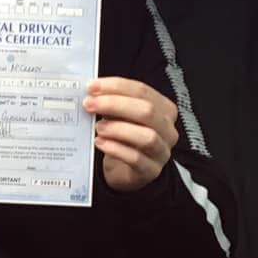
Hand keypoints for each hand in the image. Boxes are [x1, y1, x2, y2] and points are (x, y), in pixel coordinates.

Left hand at [85, 77, 177, 191]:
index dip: (116, 86)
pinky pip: (136, 158)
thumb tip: (93, 93)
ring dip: (118, 129)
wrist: (125, 170)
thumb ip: (112, 103)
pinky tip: (100, 143)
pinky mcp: (151, 171)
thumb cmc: (124, 138)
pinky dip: (115, 149)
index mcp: (163, 109)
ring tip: (98, 127)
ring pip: (147, 136)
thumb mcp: (120, 116)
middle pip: (147, 111)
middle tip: (90, 105)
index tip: (92, 87)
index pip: (142, 91)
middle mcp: (167, 129)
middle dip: (115, 105)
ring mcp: (162, 151)